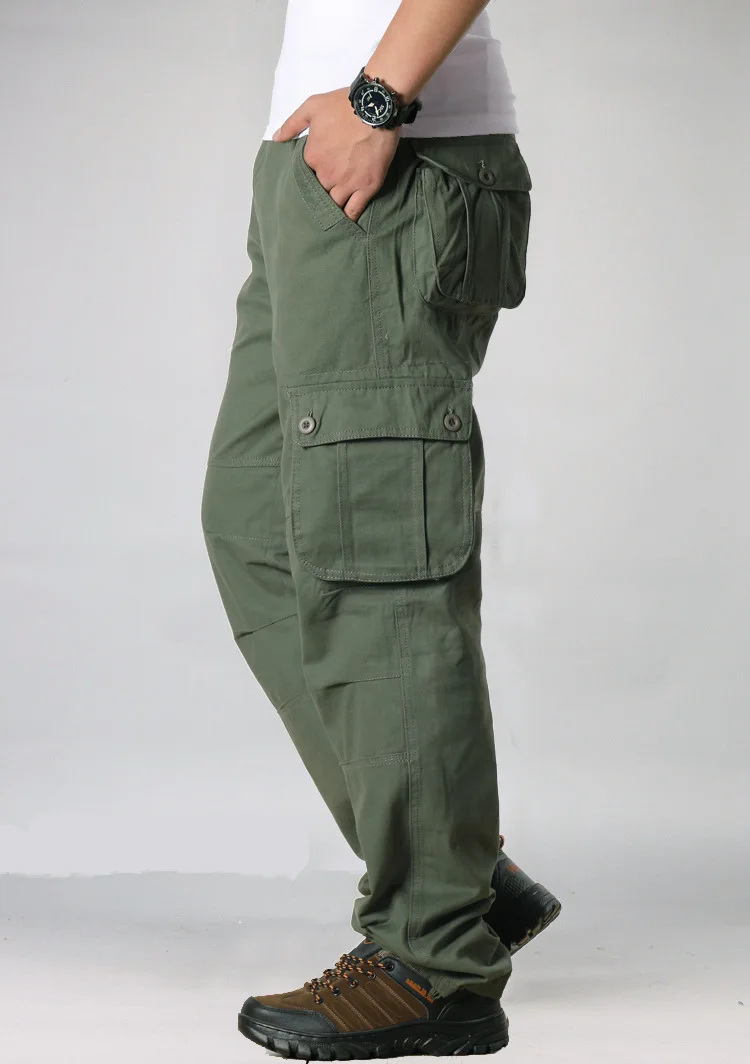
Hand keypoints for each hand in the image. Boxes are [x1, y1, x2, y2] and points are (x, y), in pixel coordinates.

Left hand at [273, 88, 398, 221]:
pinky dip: (349, 217)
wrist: (375, 106)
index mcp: (312, 158)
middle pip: (320, 192)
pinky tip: (347, 222)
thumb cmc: (343, 105)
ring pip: (335, 205)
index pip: (307, 175)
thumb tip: (276, 139)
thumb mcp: (312, 106)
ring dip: (333, 208)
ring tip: (333, 213)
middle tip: (326, 194)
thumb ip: (291, 124)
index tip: (317, 175)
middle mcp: (326, 174)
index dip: (312, 176)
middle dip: (322, 193)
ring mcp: (346, 183)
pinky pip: (354, 210)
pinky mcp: (366, 188)